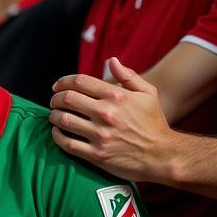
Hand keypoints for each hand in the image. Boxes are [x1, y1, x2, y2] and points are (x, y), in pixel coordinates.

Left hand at [49, 58, 173, 180]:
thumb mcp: (148, 94)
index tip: (58, 86)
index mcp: (116, 96)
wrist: (163, 156)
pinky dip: (57, 137)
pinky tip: (57, 133)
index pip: (80, 82)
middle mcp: (106, 113)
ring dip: (54, 116)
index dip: (63, 81)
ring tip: (54, 116)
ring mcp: (101, 135)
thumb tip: (111, 61)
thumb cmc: (155, 123)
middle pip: (67, 99)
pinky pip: (68, 144)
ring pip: (64, 120)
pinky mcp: (97, 155)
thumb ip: (128, 76)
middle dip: (55, 98)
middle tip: (54, 101)